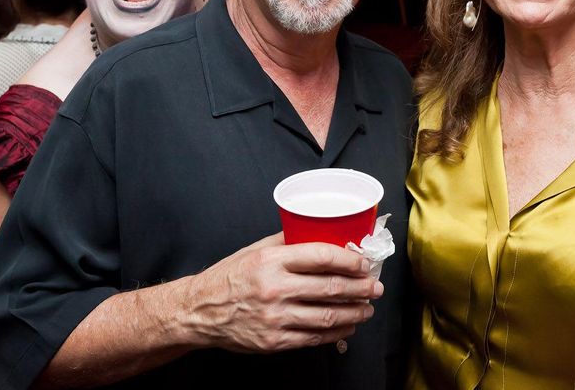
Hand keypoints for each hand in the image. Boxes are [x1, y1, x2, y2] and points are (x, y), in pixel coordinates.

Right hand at [179, 233, 381, 352]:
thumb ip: (288, 242)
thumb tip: (324, 233)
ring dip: (354, 312)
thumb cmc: (229, 277)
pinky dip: (336, 333)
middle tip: (375, 287)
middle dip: (360, 288)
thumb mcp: (256, 250)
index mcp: (272, 261)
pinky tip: (347, 326)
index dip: (350, 260)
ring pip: (327, 316)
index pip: (322, 256)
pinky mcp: (274, 341)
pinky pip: (314, 337)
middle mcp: (275, 288)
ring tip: (367, 308)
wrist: (199, 311)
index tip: (364, 263)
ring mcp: (275, 317)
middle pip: (330, 288)